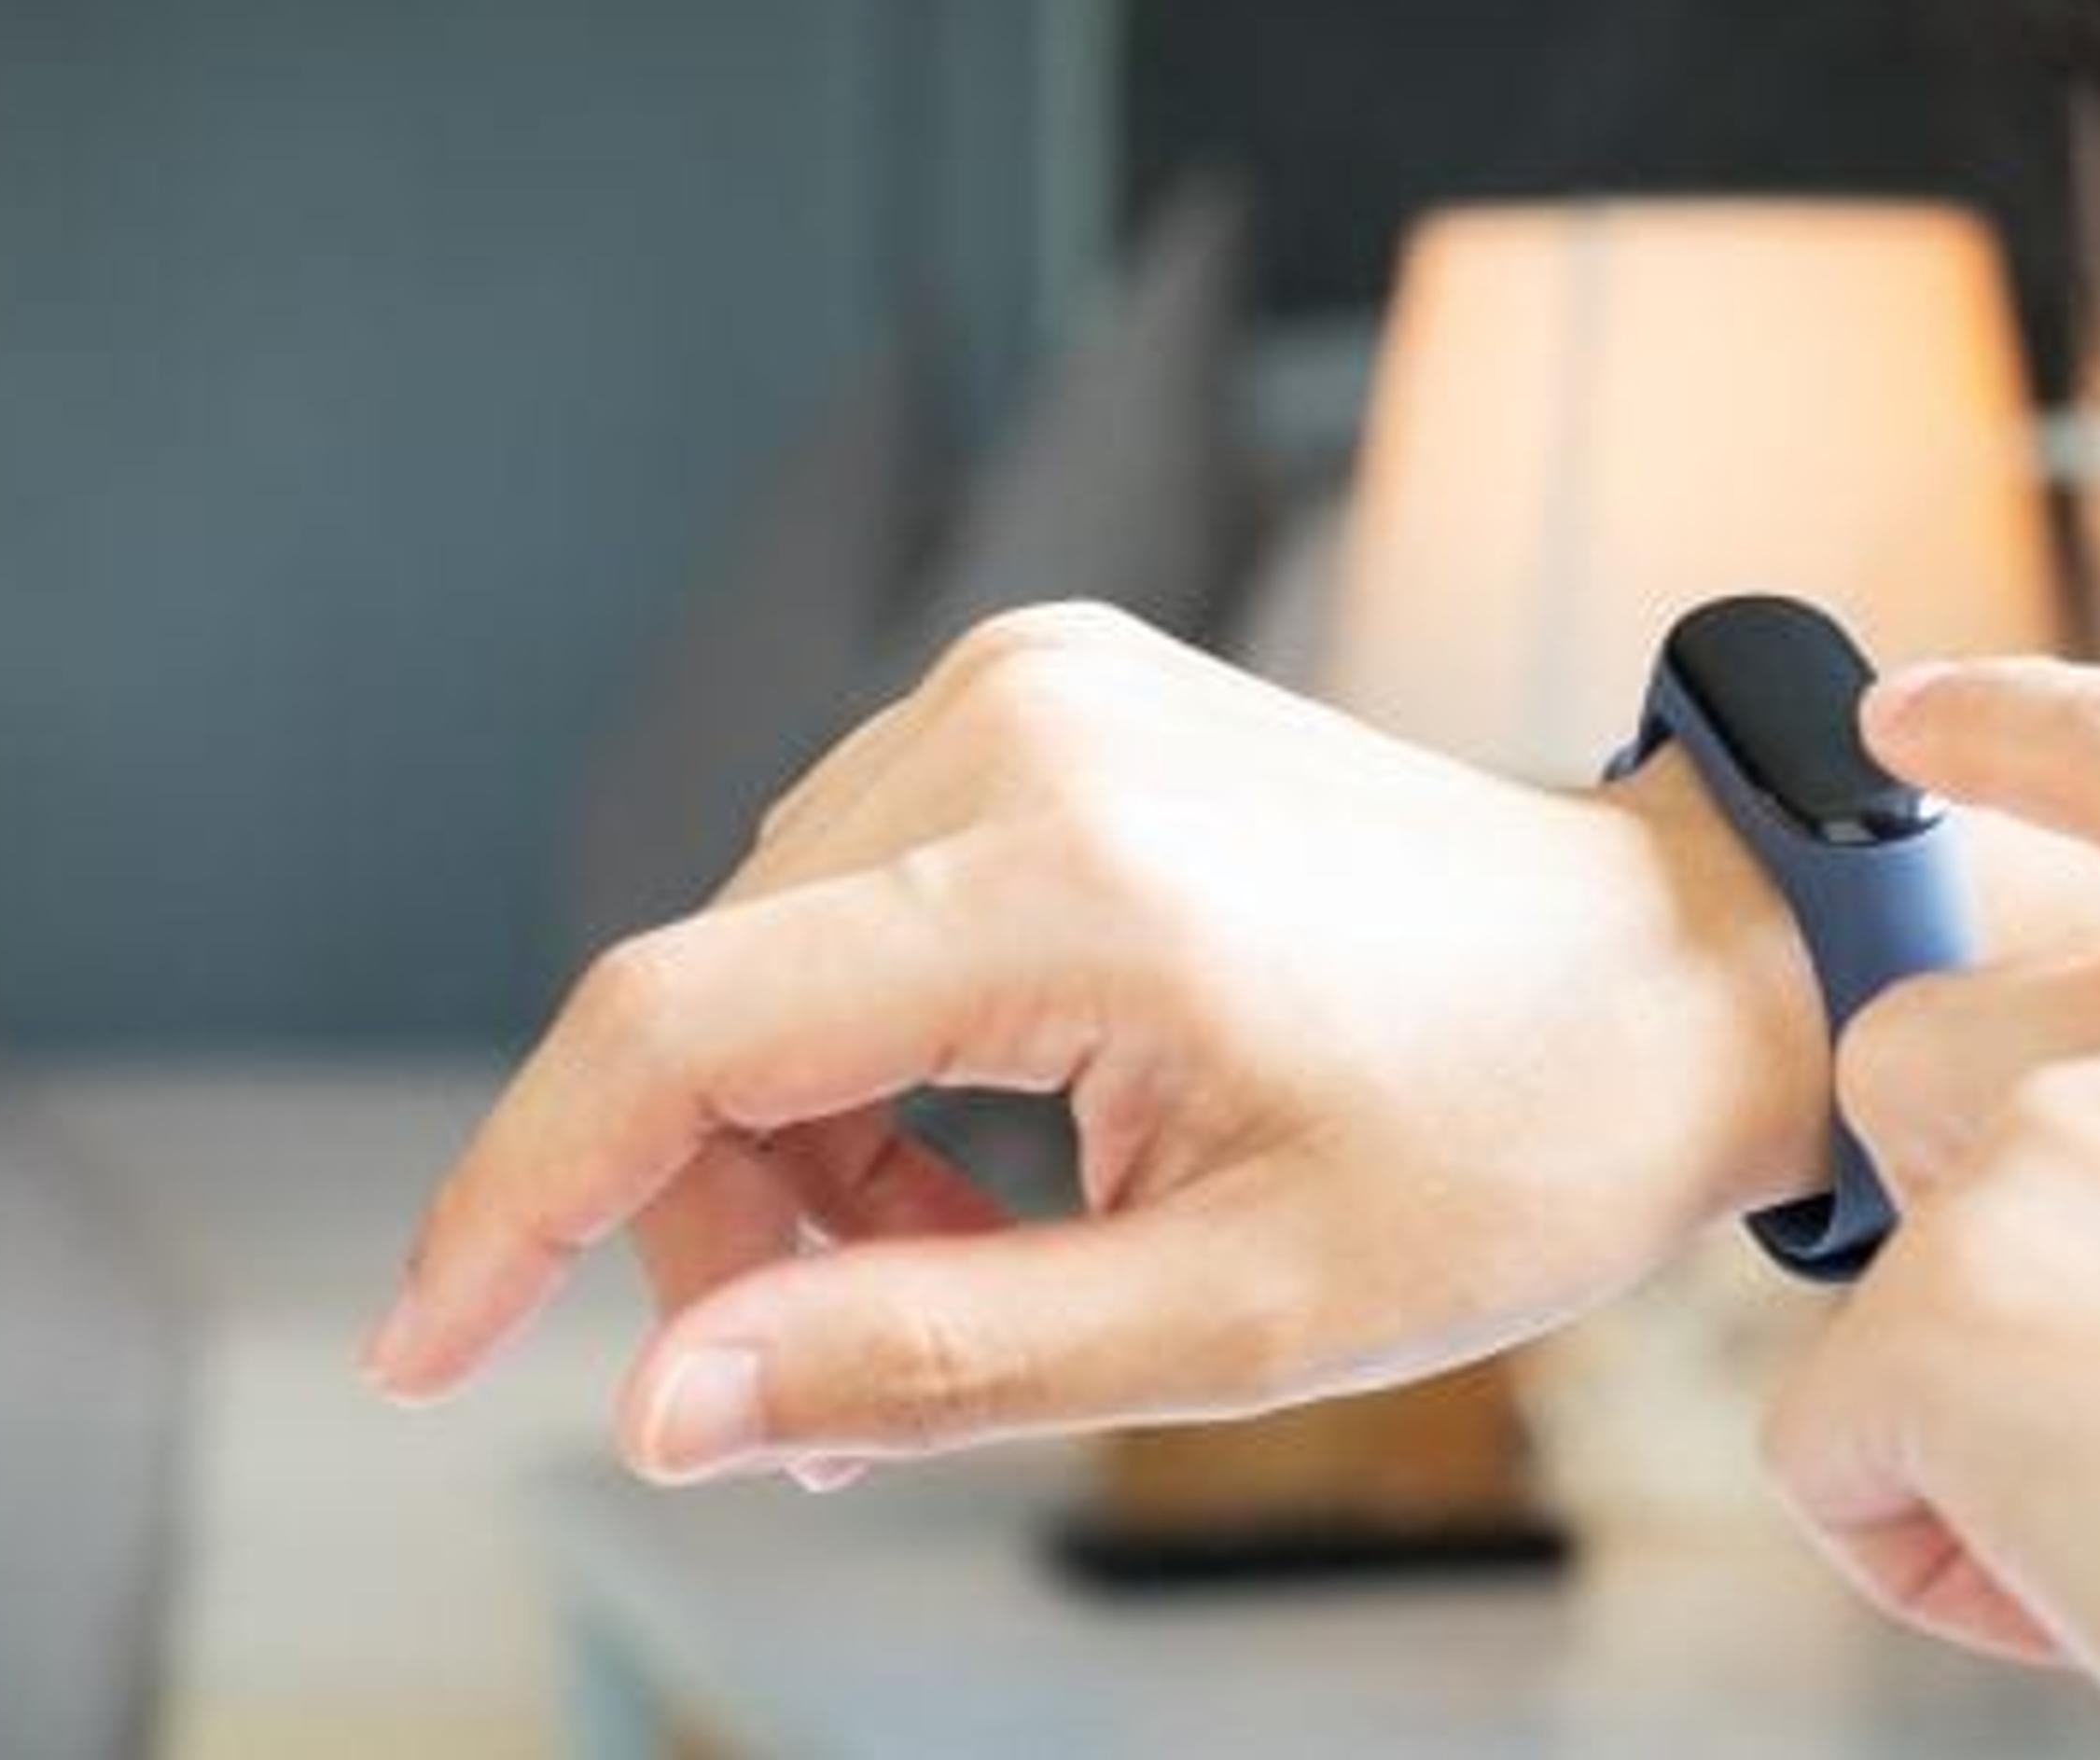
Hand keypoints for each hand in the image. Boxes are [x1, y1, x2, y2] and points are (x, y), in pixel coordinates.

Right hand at [363, 603, 1834, 1482]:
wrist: (1679, 969)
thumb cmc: (1512, 1141)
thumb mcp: (1234, 1316)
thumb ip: (928, 1357)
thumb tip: (660, 1409)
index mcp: (1064, 874)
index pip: (672, 1026)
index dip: (512, 1200)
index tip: (419, 1353)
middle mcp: (1015, 729)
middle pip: (707, 1007)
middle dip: (730, 1227)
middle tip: (849, 1397)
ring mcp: (1031, 690)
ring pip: (763, 959)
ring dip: (805, 1151)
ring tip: (966, 1277)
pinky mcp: (1048, 700)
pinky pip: (851, 898)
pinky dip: (869, 1056)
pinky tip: (984, 1158)